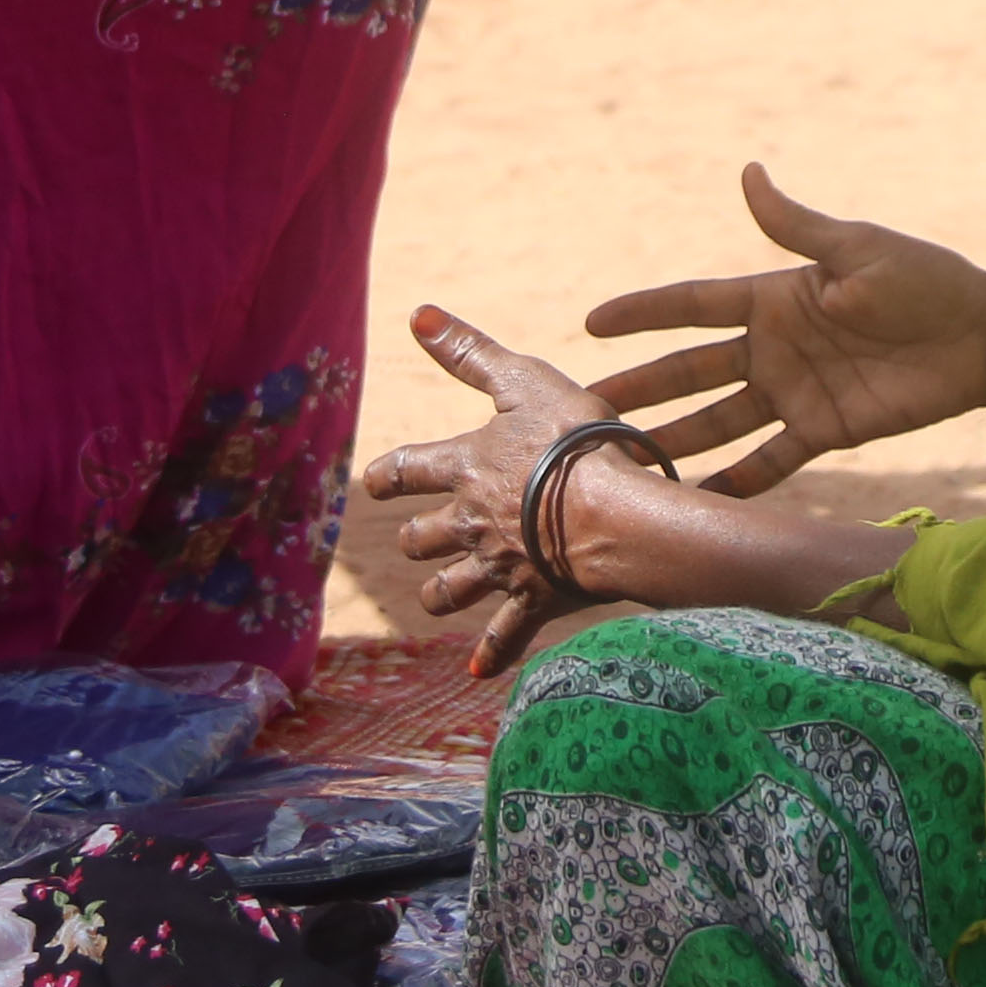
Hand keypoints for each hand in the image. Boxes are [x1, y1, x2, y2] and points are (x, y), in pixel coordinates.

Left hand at [361, 307, 638, 676]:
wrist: (612, 512)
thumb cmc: (572, 439)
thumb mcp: (522, 381)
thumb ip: (470, 352)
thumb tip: (417, 314)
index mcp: (465, 467)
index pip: (405, 469)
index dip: (386, 474)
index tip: (373, 481)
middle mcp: (470, 522)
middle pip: (421, 537)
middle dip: (416, 537)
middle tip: (416, 536)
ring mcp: (499, 566)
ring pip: (449, 589)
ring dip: (439, 592)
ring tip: (435, 595)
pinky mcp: (531, 600)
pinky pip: (503, 635)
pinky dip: (488, 654)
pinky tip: (474, 671)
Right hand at [581, 165, 985, 495]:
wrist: (982, 338)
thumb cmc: (925, 280)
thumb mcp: (858, 249)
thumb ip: (796, 226)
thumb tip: (747, 171)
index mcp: (773, 296)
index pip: (693, 306)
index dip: (643, 314)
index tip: (591, 324)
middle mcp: (773, 347)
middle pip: (692, 371)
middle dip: (642, 390)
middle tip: (587, 412)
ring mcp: (795, 392)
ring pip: (720, 421)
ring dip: (677, 441)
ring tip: (630, 464)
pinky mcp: (825, 431)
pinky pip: (771, 461)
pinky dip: (737, 482)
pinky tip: (700, 502)